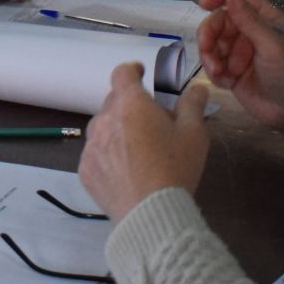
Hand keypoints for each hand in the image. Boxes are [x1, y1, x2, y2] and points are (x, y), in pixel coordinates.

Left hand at [79, 63, 212, 220]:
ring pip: (103, 128)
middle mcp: (104, 119)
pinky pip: (95, 154)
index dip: (132, 70)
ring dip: (116, 131)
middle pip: (114, 102)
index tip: (140, 73)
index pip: (122, 73)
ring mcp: (91, 146)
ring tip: (136, 151)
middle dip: (130, 106)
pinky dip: (107, 156)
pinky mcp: (85, 170)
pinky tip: (125, 172)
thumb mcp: (194, 134)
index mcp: (130, 104)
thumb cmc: (175, 167)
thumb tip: (197, 88)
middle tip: (150, 122)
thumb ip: (193, 104)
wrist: (150, 213)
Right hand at [195, 0, 283, 159]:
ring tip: (218, 72)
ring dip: (210, 56)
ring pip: (213, 43)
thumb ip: (250, 20)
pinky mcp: (233, 73)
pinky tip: (226, 83)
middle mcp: (251, 33)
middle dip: (210, 33)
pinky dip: (215, 72)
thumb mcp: (272, 46)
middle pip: (220, 20)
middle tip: (207, 49)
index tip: (204, 5)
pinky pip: (214, 65)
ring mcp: (240, 53)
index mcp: (266, 20)